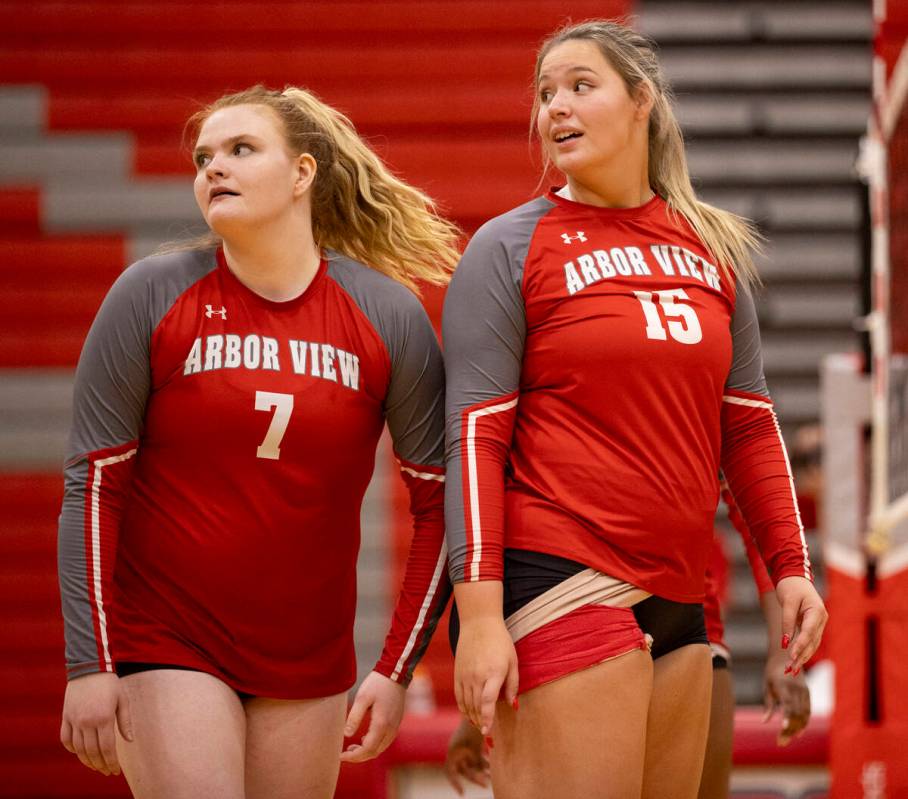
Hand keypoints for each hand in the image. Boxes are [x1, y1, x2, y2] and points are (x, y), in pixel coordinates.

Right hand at [60, 672, 132, 775]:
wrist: (89, 668)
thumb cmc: (110, 683)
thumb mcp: (122, 699)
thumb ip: (125, 721)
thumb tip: (130, 740)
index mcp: (103, 718)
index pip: (107, 748)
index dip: (111, 762)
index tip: (116, 771)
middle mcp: (87, 722)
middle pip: (92, 752)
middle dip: (100, 765)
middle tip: (107, 771)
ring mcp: (74, 720)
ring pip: (78, 749)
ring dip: (87, 761)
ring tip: (96, 766)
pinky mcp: (65, 717)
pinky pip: (66, 739)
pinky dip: (72, 749)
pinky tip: (80, 753)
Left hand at [340, 671, 405, 762]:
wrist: (396, 673)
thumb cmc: (377, 684)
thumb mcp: (362, 698)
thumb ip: (354, 717)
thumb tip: (347, 735)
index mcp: (382, 724)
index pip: (367, 749)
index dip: (353, 757)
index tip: (340, 756)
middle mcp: (391, 729)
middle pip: (374, 752)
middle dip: (358, 757)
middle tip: (344, 753)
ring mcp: (395, 726)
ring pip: (380, 748)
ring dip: (366, 752)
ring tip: (351, 748)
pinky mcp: (396, 723)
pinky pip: (385, 741)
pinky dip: (374, 745)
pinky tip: (364, 739)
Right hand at [444, 717, 489, 794]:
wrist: (479, 703)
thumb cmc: (476, 720)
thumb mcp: (475, 741)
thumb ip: (480, 759)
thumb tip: (485, 780)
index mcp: (454, 748)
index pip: (449, 770)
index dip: (454, 783)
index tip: (462, 793)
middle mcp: (458, 750)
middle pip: (465, 770)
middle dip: (475, 778)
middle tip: (486, 783)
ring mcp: (466, 749)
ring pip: (473, 767)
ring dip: (482, 772)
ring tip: (493, 777)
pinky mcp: (474, 747)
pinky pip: (479, 761)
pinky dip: (486, 765)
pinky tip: (496, 768)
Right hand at [454, 616, 517, 735]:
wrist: (478, 623)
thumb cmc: (500, 641)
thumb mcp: (513, 660)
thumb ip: (513, 684)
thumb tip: (512, 705)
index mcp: (493, 672)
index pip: (487, 702)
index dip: (487, 718)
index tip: (488, 731)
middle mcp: (477, 676)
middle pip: (475, 706)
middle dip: (480, 721)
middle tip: (486, 731)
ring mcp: (465, 675)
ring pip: (466, 703)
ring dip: (472, 716)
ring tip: (479, 724)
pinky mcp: (457, 673)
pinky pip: (458, 696)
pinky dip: (462, 707)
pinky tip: (468, 714)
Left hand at [763, 650, 810, 745]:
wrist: (787, 657)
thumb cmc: (772, 673)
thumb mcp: (766, 686)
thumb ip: (768, 705)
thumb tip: (764, 722)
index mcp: (783, 684)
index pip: (787, 703)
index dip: (786, 717)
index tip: (782, 728)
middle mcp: (795, 688)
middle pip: (795, 713)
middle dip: (788, 729)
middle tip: (780, 743)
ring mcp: (804, 690)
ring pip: (803, 714)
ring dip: (796, 729)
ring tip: (787, 739)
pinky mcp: (808, 693)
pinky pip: (807, 711)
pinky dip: (803, 723)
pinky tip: (797, 732)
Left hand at [775, 576, 827, 673]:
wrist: (795, 577)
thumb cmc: (790, 586)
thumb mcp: (787, 601)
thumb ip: (787, 621)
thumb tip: (785, 643)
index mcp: (817, 611)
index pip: (808, 632)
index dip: (800, 645)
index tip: (791, 656)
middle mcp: (821, 619)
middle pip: (811, 642)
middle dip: (801, 657)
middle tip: (789, 670)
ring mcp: (819, 624)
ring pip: (811, 645)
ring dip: (802, 657)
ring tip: (790, 670)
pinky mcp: (813, 626)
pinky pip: (809, 641)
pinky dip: (802, 651)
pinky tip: (795, 662)